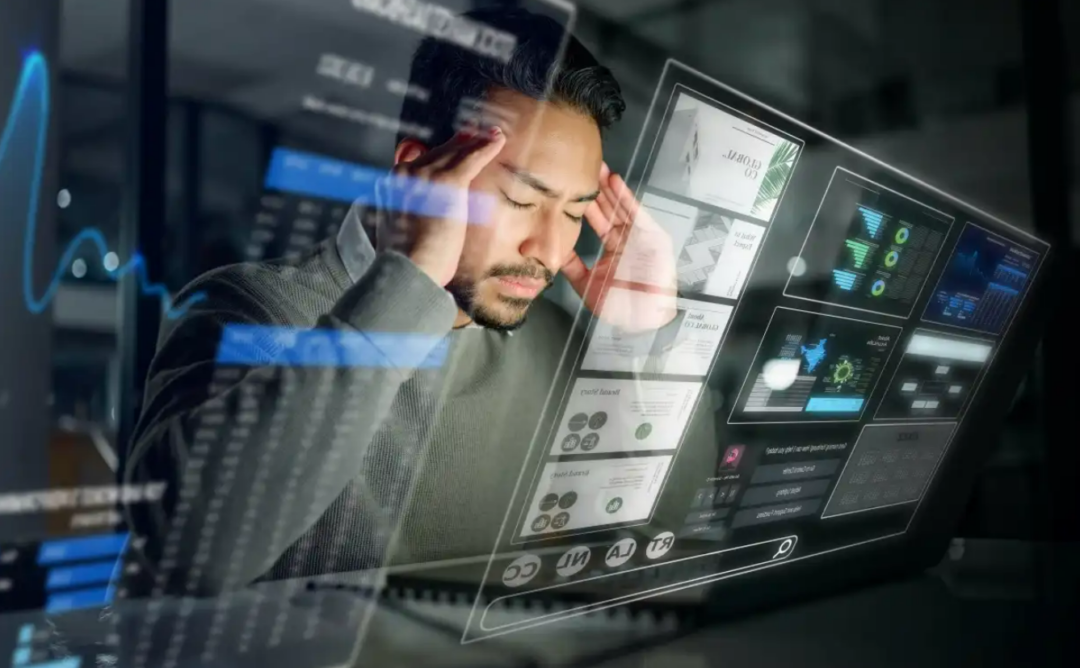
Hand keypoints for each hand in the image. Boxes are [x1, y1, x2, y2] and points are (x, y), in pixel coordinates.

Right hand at [374, 127, 505, 285]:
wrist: (408, 269)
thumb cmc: (406, 261)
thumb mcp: (396, 232)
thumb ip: (404, 213)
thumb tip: (415, 216)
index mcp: (392, 184)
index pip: (418, 159)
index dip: (438, 153)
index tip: (451, 148)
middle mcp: (406, 173)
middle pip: (437, 152)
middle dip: (458, 143)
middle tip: (475, 133)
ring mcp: (426, 175)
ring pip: (454, 152)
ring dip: (476, 141)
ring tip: (492, 134)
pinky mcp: (448, 182)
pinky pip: (471, 158)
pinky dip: (486, 147)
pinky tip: (498, 140)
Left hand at [562, 163, 677, 332]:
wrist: (643, 320)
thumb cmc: (619, 306)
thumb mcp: (586, 284)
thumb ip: (571, 265)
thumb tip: (549, 249)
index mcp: (614, 249)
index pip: (598, 222)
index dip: (585, 206)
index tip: (571, 188)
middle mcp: (627, 239)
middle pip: (609, 209)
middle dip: (596, 190)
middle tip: (580, 169)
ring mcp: (640, 236)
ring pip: (621, 206)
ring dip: (609, 187)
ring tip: (595, 167)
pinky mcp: (653, 236)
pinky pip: (637, 213)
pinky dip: (626, 197)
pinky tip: (614, 181)